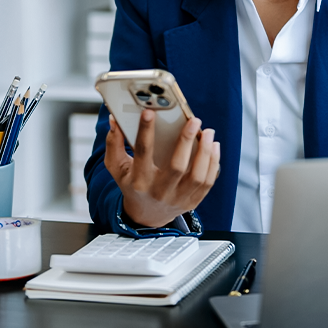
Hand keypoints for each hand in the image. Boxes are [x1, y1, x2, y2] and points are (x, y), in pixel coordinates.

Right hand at [105, 110, 220, 227]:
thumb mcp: (117, 168)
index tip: (150, 112)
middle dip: (186, 140)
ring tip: (208, 132)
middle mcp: (159, 191)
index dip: (145, 131)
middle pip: (177, 166)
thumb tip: (114, 120)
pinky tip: (214, 146)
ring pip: (197, 176)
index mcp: (139, 181)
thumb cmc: (133, 185)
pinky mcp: (193, 201)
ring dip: (205, 152)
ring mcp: (178, 198)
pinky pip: (207, 182)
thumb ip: (114, 143)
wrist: (146, 215)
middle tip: (194, 121)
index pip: (142, 153)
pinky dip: (213, 163)